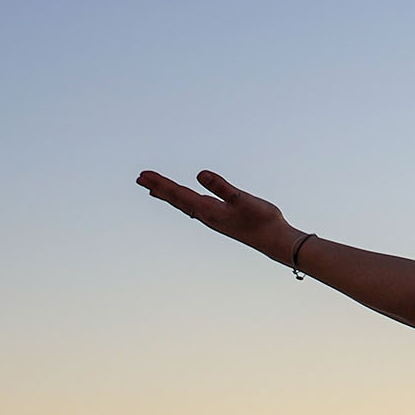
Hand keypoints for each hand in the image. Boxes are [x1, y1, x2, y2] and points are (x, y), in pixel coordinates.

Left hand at [137, 169, 295, 260]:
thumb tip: (200, 174)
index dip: (161, 184)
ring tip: (153, 189)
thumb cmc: (262, 219)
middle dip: (158, 188)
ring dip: (168, 195)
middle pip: (176, 199)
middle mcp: (206, 215)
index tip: (144, 175)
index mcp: (208, 209)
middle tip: (140, 178)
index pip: (178, 194)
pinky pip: (194, 207)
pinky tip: (185, 200)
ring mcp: (212, 218)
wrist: (274, 240)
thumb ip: (222, 186)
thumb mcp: (242, 199)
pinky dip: (183, 201)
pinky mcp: (220, 219)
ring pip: (184, 204)